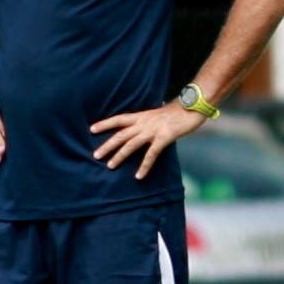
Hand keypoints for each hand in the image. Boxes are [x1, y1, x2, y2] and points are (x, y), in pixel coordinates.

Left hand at [90, 104, 205, 178]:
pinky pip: (151, 155)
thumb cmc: (178, 110)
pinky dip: (144, 166)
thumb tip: (144, 122)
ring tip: (110, 166)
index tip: (92, 129)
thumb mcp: (159, 112)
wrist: (192, 106)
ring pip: (131, 145)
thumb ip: (149, 119)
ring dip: (119, 156)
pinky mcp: (163, 138)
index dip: (105, 124)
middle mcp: (144, 122)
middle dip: (107, 145)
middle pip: (121, 135)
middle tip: (95, 155)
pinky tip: (138, 176)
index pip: (118, 119)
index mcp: (142, 115)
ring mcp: (153, 130)